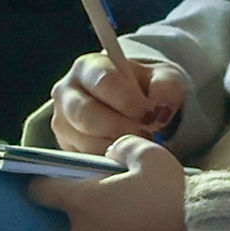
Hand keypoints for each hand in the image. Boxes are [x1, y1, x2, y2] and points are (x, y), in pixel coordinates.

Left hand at [28, 137, 187, 230]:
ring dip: (107, 229)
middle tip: (125, 197)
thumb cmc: (172, 194)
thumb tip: (112, 154)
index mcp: (82, 202)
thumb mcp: (151, 155)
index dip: (47, 181)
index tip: (62, 178)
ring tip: (140, 222)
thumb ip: (123, 147)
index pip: (41, 190)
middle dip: (93, 204)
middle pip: (75, 214)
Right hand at [51, 49, 186, 148]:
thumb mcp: (164, 78)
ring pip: (85, 142)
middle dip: (121, 128)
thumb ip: (167, 84)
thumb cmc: (147, 89)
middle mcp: (66, 93)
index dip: (129, 100)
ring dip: (117, 148)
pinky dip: (111, 163)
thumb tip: (159, 101)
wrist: (134, 108)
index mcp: (88, 67)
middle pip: (86, 115)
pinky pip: (85, 161)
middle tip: (146, 134)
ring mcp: (62, 123)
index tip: (150, 114)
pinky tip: (128, 156)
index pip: (104, 81)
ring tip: (139, 143)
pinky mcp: (66, 149)